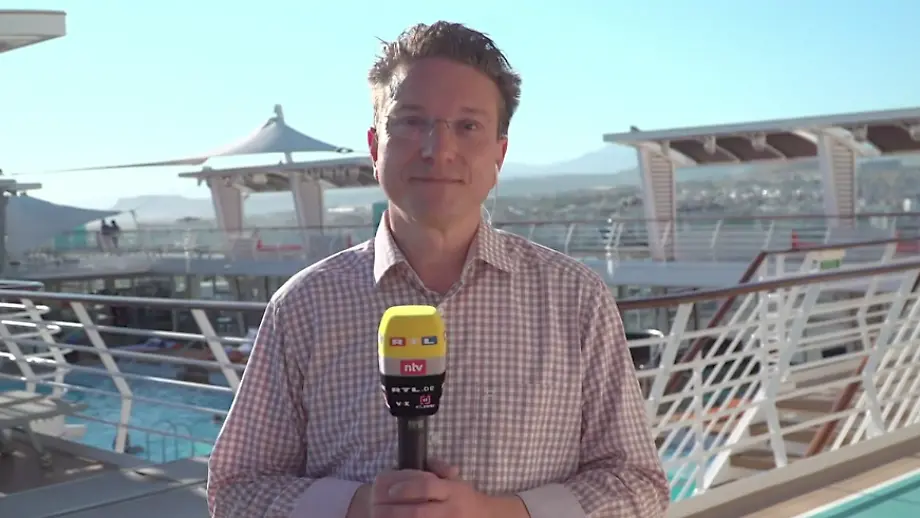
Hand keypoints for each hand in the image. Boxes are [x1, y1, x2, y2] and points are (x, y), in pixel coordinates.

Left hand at [369, 458, 494, 517]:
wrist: (483, 517)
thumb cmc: (463, 496)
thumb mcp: (455, 479)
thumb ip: (439, 467)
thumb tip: (425, 463)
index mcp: (453, 490)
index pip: (426, 487)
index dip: (406, 488)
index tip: (390, 490)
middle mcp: (451, 510)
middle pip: (417, 512)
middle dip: (393, 511)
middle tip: (375, 508)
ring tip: (378, 517)